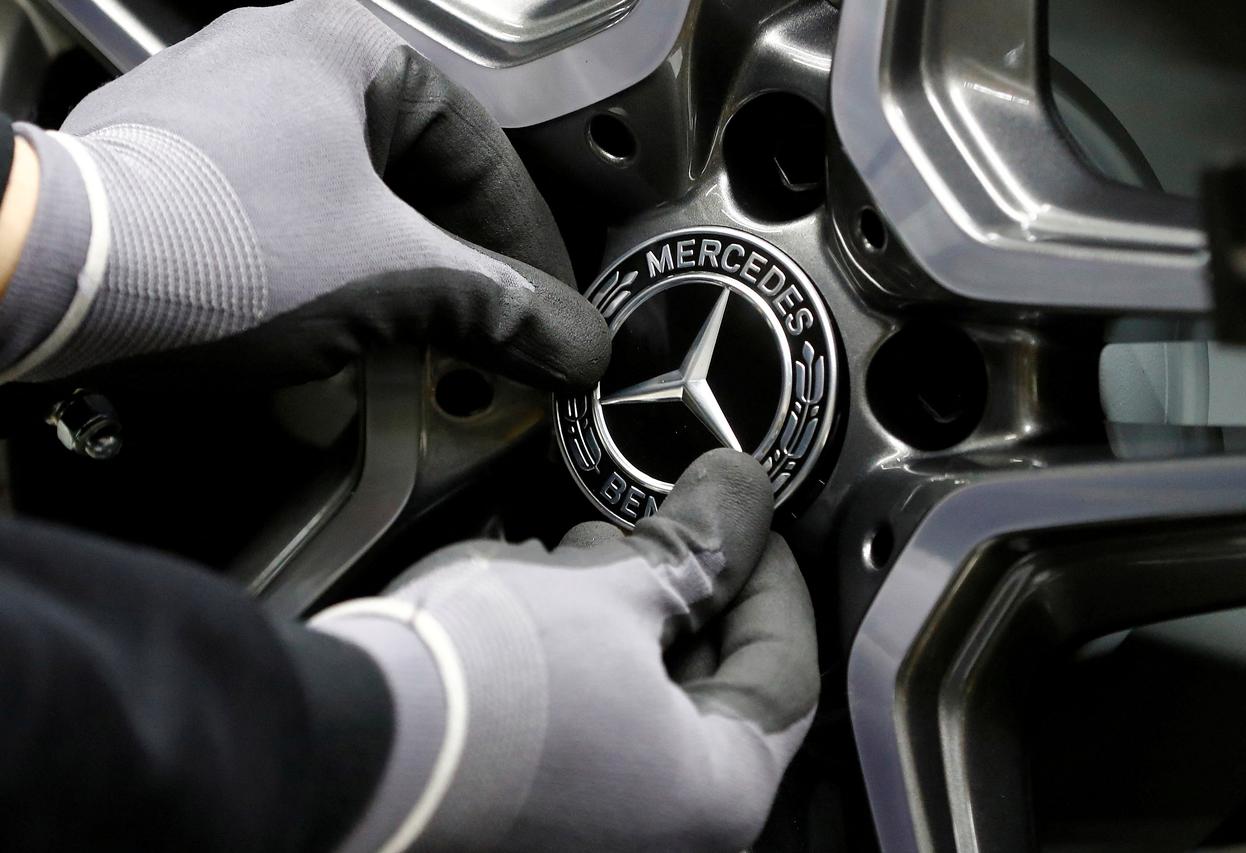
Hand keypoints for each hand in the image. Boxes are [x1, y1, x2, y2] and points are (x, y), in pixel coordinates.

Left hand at [0, 0, 607, 387]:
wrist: (50, 280)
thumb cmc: (213, 244)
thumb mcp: (391, 278)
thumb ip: (500, 307)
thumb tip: (577, 341)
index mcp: (347, 46)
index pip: (483, 152)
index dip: (530, 242)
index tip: (549, 307)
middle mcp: (281, 58)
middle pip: (420, 174)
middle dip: (465, 260)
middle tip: (496, 328)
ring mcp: (223, 109)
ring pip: (356, 196)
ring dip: (402, 267)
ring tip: (424, 331)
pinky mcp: (181, 165)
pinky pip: (294, 212)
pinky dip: (334, 264)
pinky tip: (340, 316)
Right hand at [314, 449, 819, 851]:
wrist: (340, 742)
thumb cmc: (477, 690)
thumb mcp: (609, 591)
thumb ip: (696, 546)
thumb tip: (740, 497)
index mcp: (715, 796)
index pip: (786, 674)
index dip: (773, 580)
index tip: (751, 526)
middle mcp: (660, 833)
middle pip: (711, 687)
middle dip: (688, 593)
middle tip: (668, 528)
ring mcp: (591, 829)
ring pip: (643, 701)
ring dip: (625, 618)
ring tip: (586, 559)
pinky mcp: (530, 812)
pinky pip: (587, 723)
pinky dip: (579, 659)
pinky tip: (540, 607)